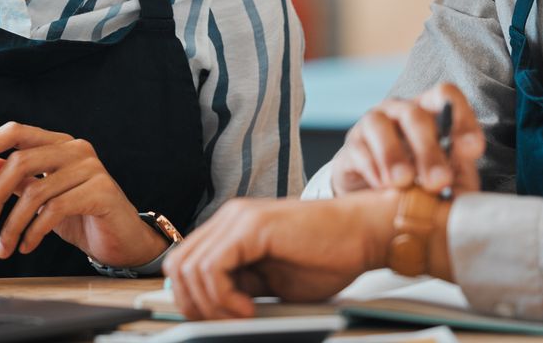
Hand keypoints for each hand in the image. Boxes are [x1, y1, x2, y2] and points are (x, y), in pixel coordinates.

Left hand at [0, 122, 167, 266]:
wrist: (122, 239)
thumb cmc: (82, 216)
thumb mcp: (44, 198)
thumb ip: (21, 180)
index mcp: (60, 144)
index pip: (17, 131)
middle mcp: (76, 149)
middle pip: (20, 161)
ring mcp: (91, 168)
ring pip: (35, 192)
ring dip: (12, 225)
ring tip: (4, 248)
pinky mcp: (101, 191)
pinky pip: (54, 210)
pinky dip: (33, 232)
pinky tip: (26, 246)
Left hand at [163, 191, 401, 319]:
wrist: (363, 233)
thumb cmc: (329, 256)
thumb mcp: (272, 280)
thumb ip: (239, 286)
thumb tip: (209, 310)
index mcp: (231, 228)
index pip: (185, 264)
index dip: (191, 300)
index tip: (217, 322)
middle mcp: (230, 218)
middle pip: (179, 266)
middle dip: (194, 306)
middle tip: (224, 323)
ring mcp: (239, 218)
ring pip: (190, 268)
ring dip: (210, 305)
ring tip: (241, 317)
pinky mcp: (253, 226)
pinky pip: (213, 268)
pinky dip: (224, 297)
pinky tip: (249, 308)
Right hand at [330, 83, 484, 195]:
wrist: (378, 202)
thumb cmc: (422, 185)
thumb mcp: (446, 182)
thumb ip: (458, 182)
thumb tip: (461, 195)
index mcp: (431, 112)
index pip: (446, 95)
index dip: (461, 118)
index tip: (471, 150)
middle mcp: (401, 111)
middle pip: (414, 115)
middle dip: (428, 150)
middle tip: (437, 182)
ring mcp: (373, 125)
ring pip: (380, 126)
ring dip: (393, 155)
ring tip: (403, 182)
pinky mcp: (352, 146)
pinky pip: (358, 149)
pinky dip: (371, 167)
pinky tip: (382, 185)